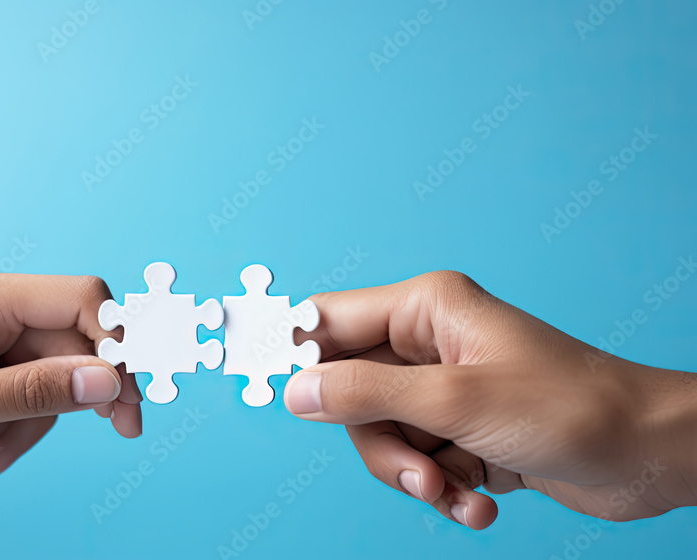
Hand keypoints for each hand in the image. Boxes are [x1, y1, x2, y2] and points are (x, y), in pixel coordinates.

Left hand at [0, 270, 142, 511]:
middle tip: (97, 441)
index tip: (127, 402)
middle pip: (67, 351)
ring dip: (20, 435)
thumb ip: (32, 393)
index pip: (78, 299)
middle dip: (58, 408)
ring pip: (44, 389)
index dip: (114, 345)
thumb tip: (106, 381)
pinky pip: (15, 408)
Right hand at [284, 271, 696, 528]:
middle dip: (380, 446)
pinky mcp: (465, 431)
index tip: (256, 380)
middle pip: (351, 394)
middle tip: (419, 474)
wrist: (649, 454)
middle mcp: (429, 346)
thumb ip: (365, 394)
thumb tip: (294, 390)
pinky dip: (444, 489)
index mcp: (424, 310)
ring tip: (457, 493)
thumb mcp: (454, 402)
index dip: (291, 351)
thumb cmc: (569, 406)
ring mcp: (446, 390)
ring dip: (414, 476)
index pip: (328, 321)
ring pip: (383, 437)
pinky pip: (421, 462)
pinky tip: (479, 502)